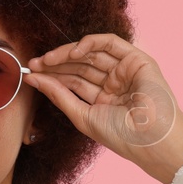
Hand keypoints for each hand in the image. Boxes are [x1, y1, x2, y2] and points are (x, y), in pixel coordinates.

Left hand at [26, 33, 182, 182]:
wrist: (151, 140)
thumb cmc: (122, 136)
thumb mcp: (82, 116)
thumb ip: (60, 96)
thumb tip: (34, 80)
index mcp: (104, 99)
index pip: (74, 81)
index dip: (52, 76)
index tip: (31, 75)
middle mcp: (115, 83)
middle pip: (80, 66)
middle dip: (56, 64)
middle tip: (34, 64)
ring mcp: (125, 70)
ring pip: (91, 54)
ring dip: (67, 53)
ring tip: (47, 60)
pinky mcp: (136, 59)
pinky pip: (110, 43)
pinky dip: (90, 43)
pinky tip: (73, 51)